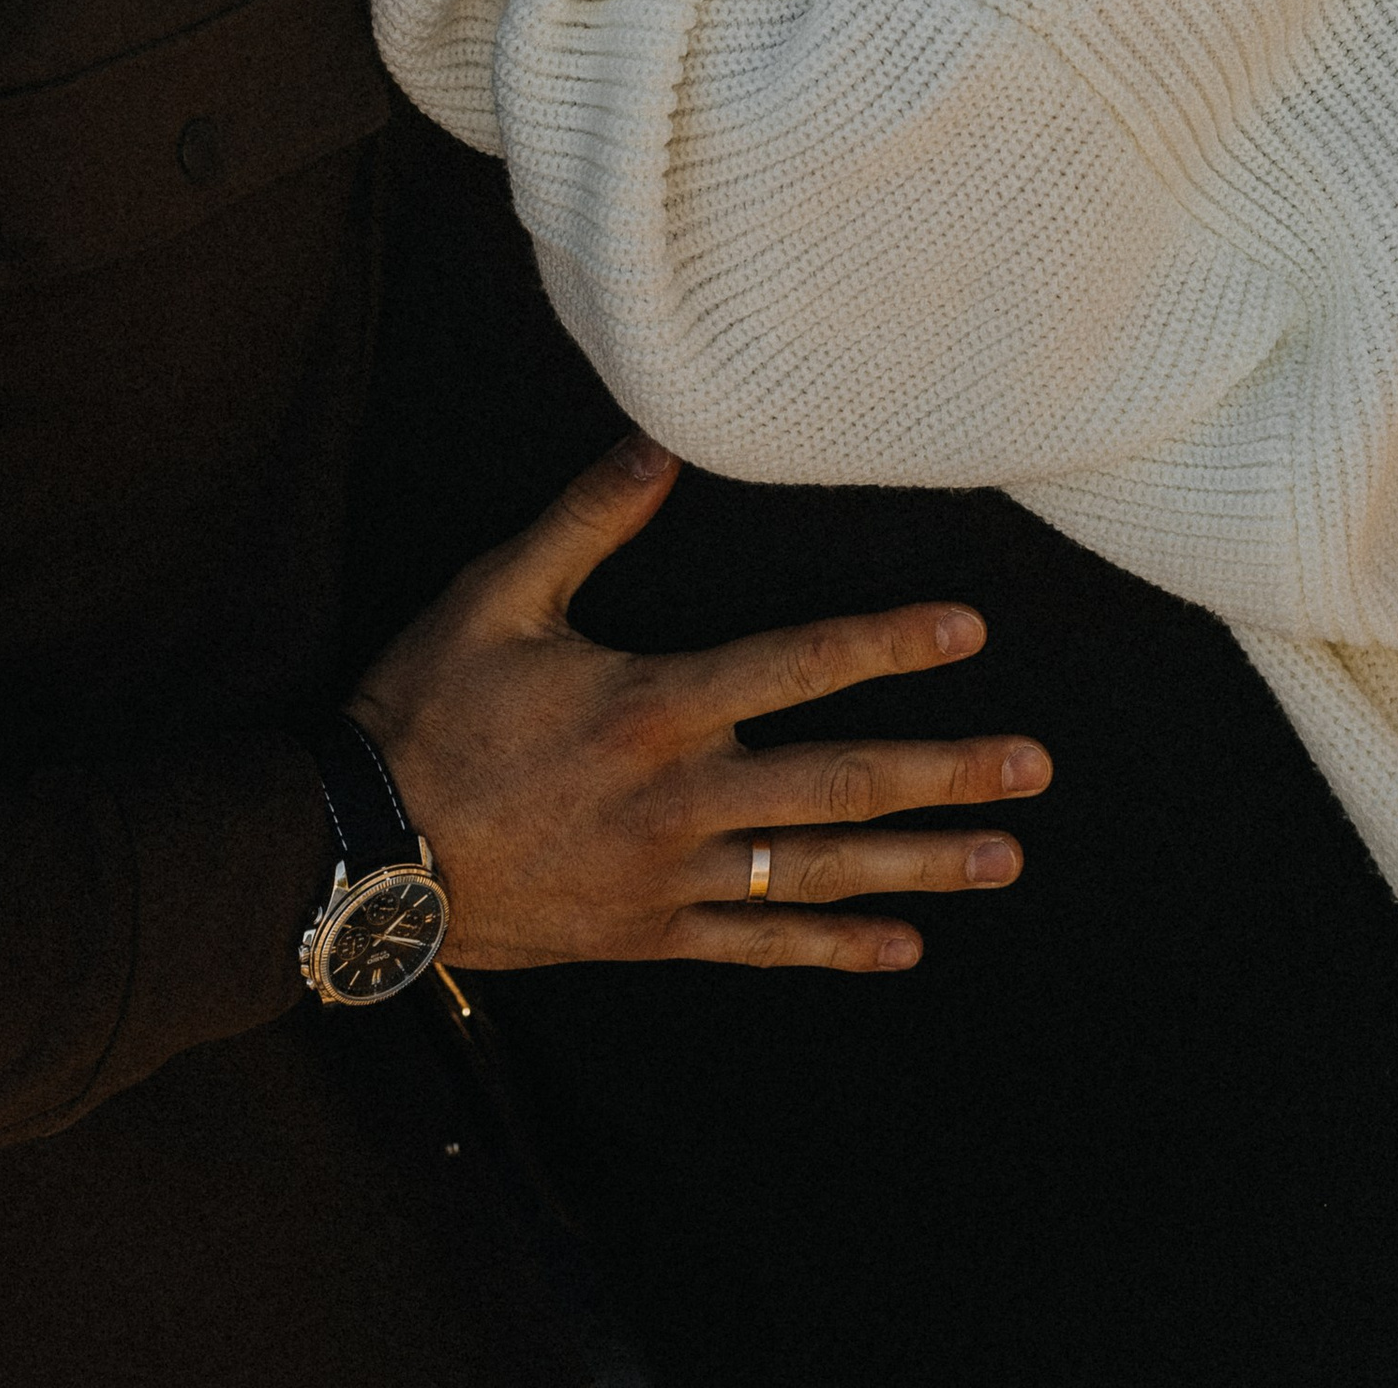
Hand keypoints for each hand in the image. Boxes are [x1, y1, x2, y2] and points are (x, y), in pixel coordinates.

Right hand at [347, 434, 1048, 973]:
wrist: (363, 856)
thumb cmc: (426, 712)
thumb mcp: (495, 598)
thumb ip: (585, 522)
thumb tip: (658, 447)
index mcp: (654, 704)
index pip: (798, 665)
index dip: (888, 643)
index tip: (969, 630)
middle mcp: (681, 796)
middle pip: (838, 784)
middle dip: (945, 774)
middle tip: (1034, 769)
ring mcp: (670, 875)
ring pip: (818, 872)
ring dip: (918, 865)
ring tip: (1004, 859)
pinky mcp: (648, 931)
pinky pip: (759, 944)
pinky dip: (833, 947)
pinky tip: (902, 949)